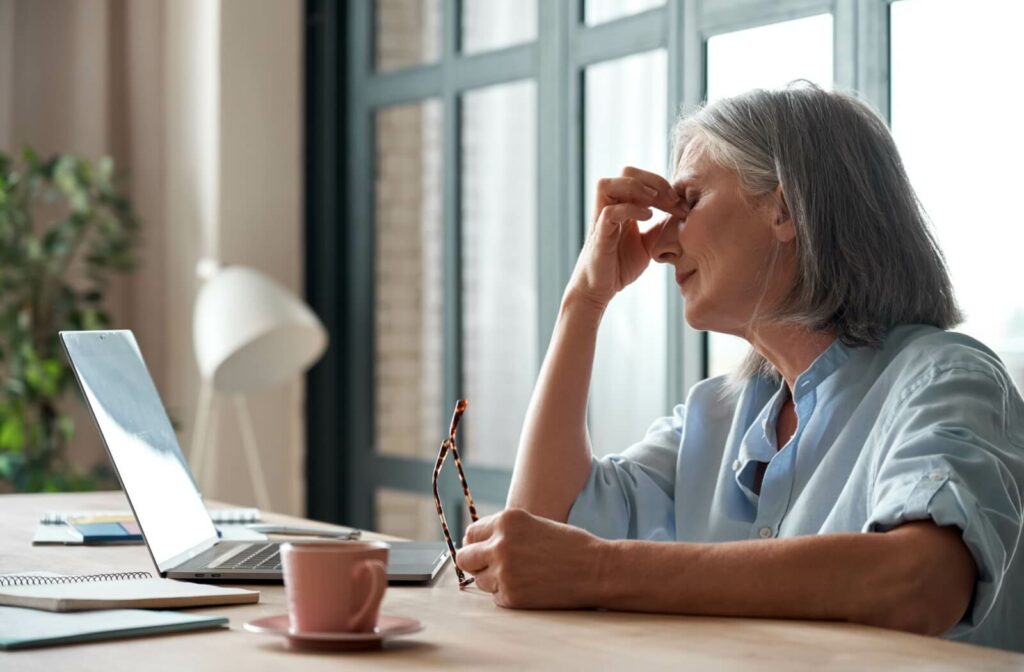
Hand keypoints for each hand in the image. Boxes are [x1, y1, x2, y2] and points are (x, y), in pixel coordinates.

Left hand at [457, 508, 607, 608]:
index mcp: (506, 520)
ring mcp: (504, 572)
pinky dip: (507, 593)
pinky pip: (496, 596)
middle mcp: (500, 544)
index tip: (484, 550)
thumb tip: (475, 544)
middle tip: (492, 566)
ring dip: (494, 579)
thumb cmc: (569, 545)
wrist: (595, 569)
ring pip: (479, 580)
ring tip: (521, 575)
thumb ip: (504, 531)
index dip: (478, 543)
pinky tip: (529, 586)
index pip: (471, 534)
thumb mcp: (532, 524)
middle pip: (465, 558)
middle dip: (475, 562)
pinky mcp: (511, 596)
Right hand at [566, 166, 687, 309]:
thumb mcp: (649, 243)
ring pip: (608, 184)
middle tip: (672, 200)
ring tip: (656, 203)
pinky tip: (647, 217)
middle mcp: (610, 207)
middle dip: (653, 181)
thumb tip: (680, 214)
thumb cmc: (620, 266)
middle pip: (626, 172)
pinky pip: (608, 212)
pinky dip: (630, 210)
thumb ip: (660, 227)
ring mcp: (602, 220)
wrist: (600, 289)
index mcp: (623, 206)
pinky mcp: (599, 235)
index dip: (664, 186)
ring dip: (636, 188)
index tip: (683, 205)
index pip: (642, 179)